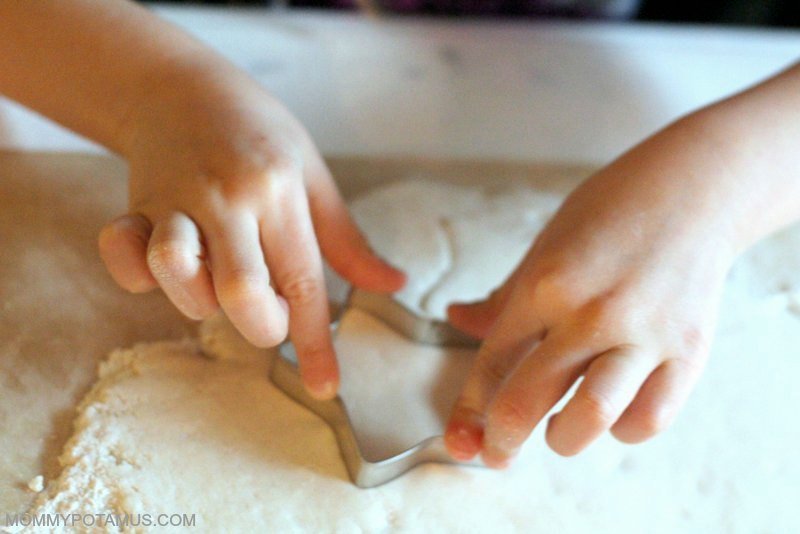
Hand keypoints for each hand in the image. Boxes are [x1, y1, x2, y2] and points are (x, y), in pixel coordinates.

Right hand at [98, 59, 404, 398]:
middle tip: (267, 311)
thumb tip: (393, 284)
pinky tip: (160, 263)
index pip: (303, 281)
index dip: (314, 341)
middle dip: (260, 325)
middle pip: (241, 291)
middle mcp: (228, 198)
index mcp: (279, 192)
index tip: (326, 385)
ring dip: (198, 301)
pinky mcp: (133, 204)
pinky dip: (135, 274)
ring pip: (178, 273)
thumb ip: (347, 239)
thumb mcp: (311, 174)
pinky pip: (123, 254)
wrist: (180, 85)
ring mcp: (175, 200)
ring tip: (214, 280)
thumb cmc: (258, 132)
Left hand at [443, 119, 739, 465]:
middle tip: (496, 452)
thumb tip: (457, 319)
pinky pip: (650, 417)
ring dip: (563, 439)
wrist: (695, 189)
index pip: (492, 360)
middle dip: (502, 439)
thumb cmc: (612, 210)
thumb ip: (504, 297)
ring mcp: (643, 334)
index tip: (463, 437)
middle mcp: (591, 312)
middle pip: (529, 397)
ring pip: (591, 417)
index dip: (470, 408)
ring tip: (558, 432)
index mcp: (546, 283)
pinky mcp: (688, 350)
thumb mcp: (545, 245)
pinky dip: (624, 429)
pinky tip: (613, 414)